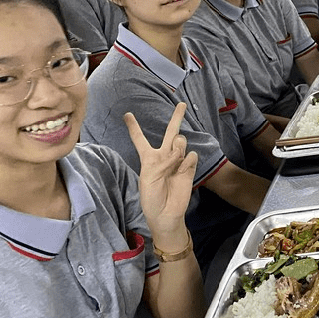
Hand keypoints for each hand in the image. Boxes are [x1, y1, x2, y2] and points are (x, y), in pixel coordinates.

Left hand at [125, 102, 197, 232]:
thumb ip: (163, 161)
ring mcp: (178, 161)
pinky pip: (191, 156)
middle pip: (170, 132)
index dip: (134, 127)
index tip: (127, 114)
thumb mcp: (149, 178)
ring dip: (178, 147)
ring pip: (181, 142)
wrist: (166, 213)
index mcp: (148, 158)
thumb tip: (180, 152)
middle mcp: (164, 156)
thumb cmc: (151, 198)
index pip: (140, 139)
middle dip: (177, 118)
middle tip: (182, 104)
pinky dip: (186, 162)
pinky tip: (182, 170)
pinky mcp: (189, 168)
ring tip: (174, 161)